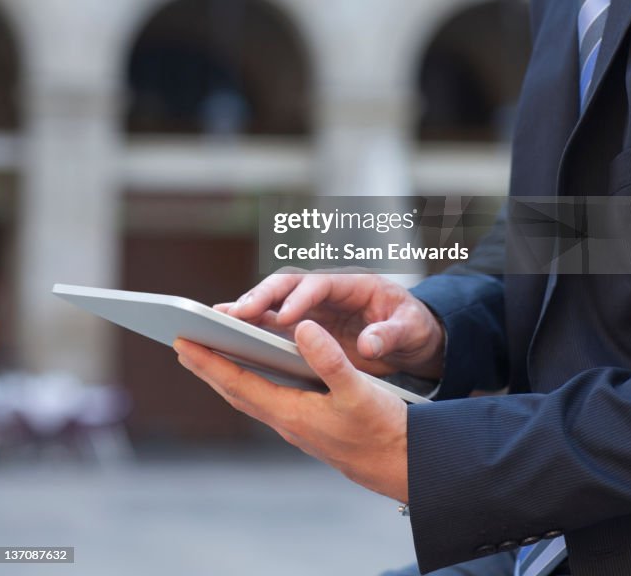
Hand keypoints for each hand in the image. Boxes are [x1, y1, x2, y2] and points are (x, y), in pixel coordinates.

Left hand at [174, 320, 407, 500]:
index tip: (184, 344)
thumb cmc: (383, 429)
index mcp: (293, 413)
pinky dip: (252, 381)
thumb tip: (303, 327)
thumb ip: (330, 358)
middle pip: (236, 391)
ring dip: (227, 375)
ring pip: (251, 396)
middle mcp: (288, 422)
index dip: (210, 363)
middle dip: (208, 368)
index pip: (239, 383)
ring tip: (208, 354)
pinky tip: (254, 371)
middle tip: (181, 344)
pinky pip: (267, 399)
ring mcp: (297, 425)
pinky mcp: (309, 424)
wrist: (404, 465)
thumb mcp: (359, 390)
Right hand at [218, 271, 444, 380]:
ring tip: (216, 322)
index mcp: (355, 284)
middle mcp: (328, 290)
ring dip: (246, 310)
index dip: (301, 299)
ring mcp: (314, 306)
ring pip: (273, 301)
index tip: (285, 318)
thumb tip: (369, 346)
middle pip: (287, 285)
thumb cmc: (414, 326)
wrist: (412, 335)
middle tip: (236, 315)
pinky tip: (225, 338)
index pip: (321, 285)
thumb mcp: (411, 330)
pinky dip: (249, 327)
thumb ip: (391, 335)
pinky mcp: (304, 324)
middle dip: (261, 297)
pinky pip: (271, 322)